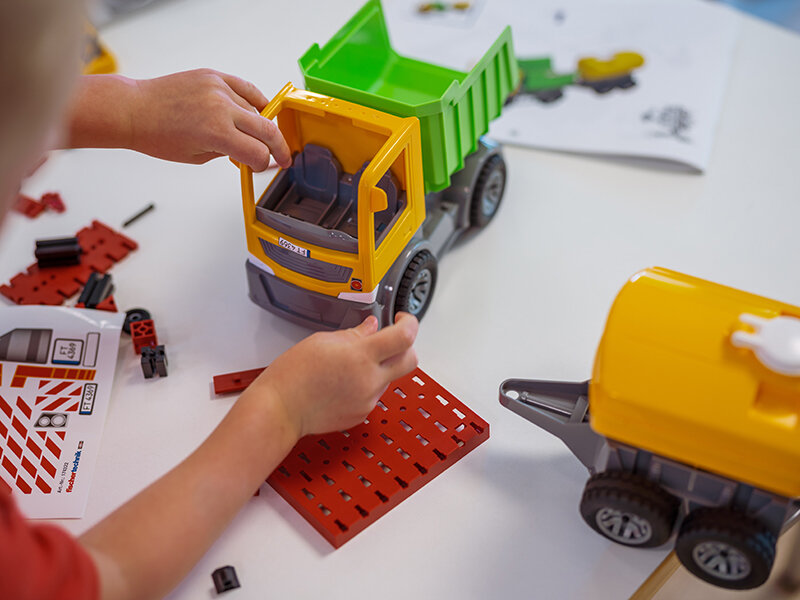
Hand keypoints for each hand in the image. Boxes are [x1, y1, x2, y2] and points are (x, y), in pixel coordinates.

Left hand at [130, 69, 290, 170]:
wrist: (135, 110)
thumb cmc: (157, 135)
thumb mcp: (198, 157)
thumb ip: (229, 153)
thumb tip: (250, 152)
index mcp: (217, 133)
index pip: (258, 153)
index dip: (263, 165)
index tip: (264, 167)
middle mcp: (221, 108)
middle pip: (267, 130)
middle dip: (278, 147)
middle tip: (283, 156)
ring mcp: (218, 88)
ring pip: (257, 110)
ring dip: (260, 125)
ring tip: (254, 135)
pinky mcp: (214, 76)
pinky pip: (246, 88)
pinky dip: (256, 100)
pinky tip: (259, 109)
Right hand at [245, 313, 418, 439]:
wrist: (280, 410)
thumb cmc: (293, 376)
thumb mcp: (322, 341)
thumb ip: (354, 333)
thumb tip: (372, 327)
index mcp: (361, 357)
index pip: (404, 337)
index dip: (409, 323)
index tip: (401, 320)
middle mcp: (369, 381)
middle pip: (411, 360)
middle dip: (406, 346)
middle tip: (390, 339)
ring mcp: (368, 400)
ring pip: (390, 377)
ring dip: (380, 366)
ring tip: (349, 364)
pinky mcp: (362, 414)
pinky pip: (374, 394)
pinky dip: (366, 384)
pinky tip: (343, 382)